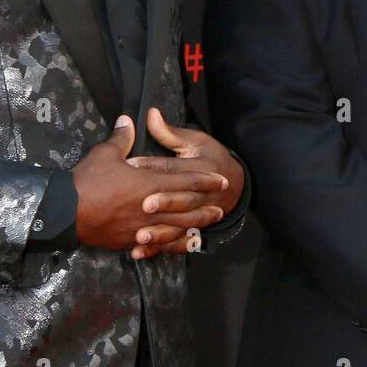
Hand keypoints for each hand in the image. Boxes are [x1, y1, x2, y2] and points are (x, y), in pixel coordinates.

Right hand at [73, 114, 230, 252]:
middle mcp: (151, 208)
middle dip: (205, 206)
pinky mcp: (130, 241)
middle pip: (187, 208)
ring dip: (194, 226)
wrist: (64, 213)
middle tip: (222, 206)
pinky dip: (172, 245)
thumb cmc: (87, 182)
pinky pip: (158, 245)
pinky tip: (180, 245)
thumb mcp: (105, 154)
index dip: (205, 180)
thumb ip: (122, 138)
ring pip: (176, 228)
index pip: (185, 181)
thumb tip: (128, 120)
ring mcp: (142, 227)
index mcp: (149, 184)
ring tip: (207, 225)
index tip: (222, 180)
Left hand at [125, 107, 245, 258]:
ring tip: (140, 235)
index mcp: (200, 168)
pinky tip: (138, 251)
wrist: (236, 185)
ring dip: (159, 232)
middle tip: (143, 204)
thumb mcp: (196, 142)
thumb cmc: (212, 159)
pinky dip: (156, 248)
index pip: (173, 167)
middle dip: (163, 202)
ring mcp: (196, 215)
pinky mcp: (188, 230)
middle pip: (180, 199)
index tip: (129, 164)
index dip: (151, 166)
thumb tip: (150, 114)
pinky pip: (174, 243)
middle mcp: (199, 195)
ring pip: (177, 225)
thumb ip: (170, 132)